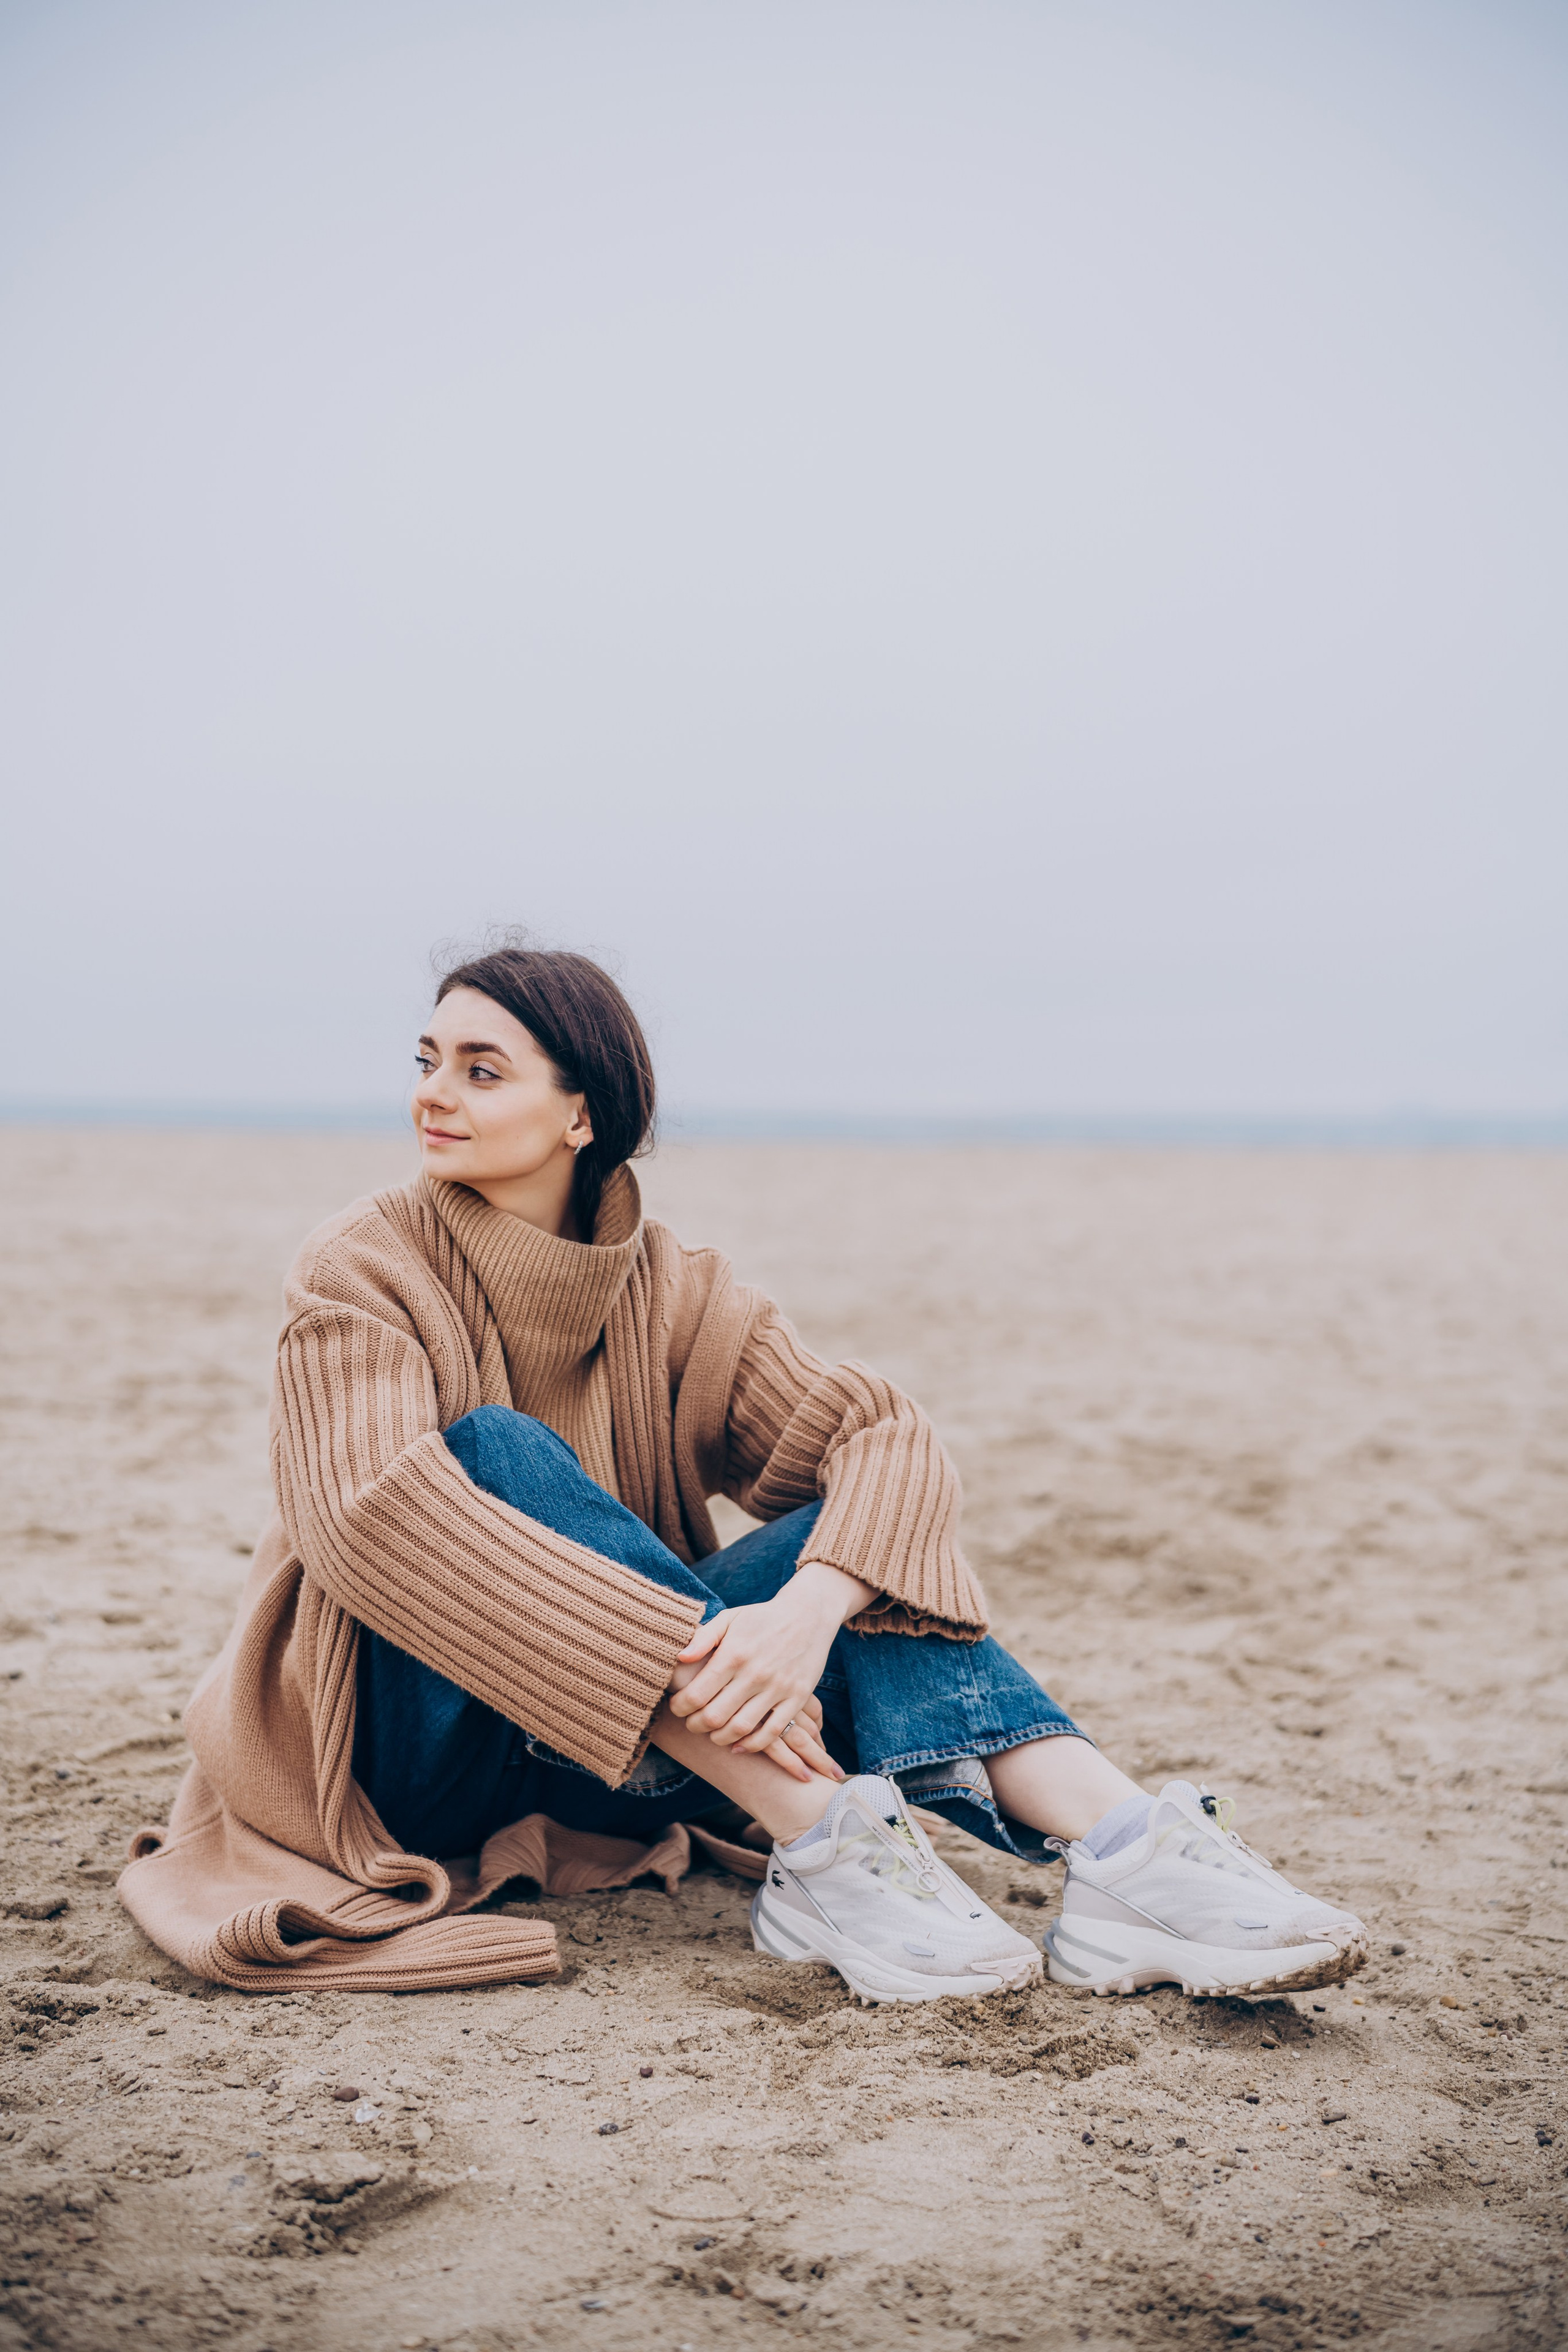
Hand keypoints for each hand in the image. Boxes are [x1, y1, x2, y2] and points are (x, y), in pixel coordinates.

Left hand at [669, 1561, 872, 1771]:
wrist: (808, 1615)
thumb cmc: (762, 1618)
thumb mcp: (731, 1618)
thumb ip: (703, 1637)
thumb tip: (680, 1658)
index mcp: (734, 1654)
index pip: (697, 1694)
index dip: (680, 1707)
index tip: (677, 1707)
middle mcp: (755, 1673)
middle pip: (715, 1717)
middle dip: (695, 1726)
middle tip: (692, 1723)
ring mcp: (778, 1687)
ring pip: (741, 1728)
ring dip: (720, 1738)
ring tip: (713, 1733)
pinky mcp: (797, 1698)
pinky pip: (773, 1732)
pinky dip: (752, 1744)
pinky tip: (739, 1744)